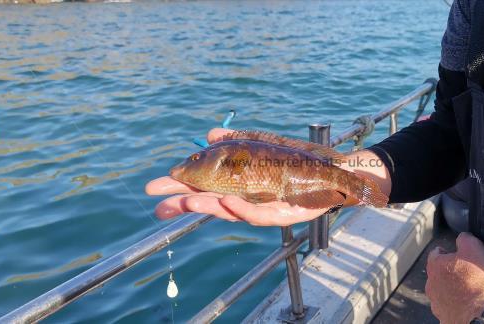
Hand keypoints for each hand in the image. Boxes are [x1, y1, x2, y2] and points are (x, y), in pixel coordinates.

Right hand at [146, 128, 330, 225]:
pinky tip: (229, 202)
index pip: (201, 187)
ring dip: (208, 206)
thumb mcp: (262, 145)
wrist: (330, 173)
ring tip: (188, 201)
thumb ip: (236, 142)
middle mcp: (244, 199)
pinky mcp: (280, 215)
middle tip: (159, 206)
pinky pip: (258, 214)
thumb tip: (208, 135)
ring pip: (230, 210)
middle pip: (209, 203)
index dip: (179, 188)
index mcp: (235, 185)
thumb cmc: (294, 162)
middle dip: (184, 203)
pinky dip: (242, 210)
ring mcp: (260, 208)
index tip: (153, 189)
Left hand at [425, 232, 483, 323]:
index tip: (459, 256)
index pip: (436, 253)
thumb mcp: (475, 248)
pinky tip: (468, 303)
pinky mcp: (444, 315)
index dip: (450, 252)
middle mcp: (431, 284)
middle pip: (440, 273)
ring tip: (470, 290)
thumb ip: (464, 239)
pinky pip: (449, 306)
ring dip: (453, 289)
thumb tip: (462, 237)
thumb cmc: (478, 283)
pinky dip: (456, 304)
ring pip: (443, 290)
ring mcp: (436, 302)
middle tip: (468, 274)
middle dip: (452, 272)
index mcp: (435, 265)